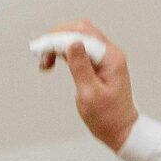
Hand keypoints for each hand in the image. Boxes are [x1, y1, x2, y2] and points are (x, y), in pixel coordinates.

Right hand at [38, 19, 138, 150]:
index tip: (40, 48)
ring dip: (59, 44)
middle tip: (40, 53)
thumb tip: (73, 42)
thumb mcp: (90, 94)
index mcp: (111, 58)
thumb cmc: (107, 117)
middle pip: (81, 30)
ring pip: (79, 37)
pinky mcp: (99, 63)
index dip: (59, 38)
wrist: (120, 130)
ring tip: (45, 62)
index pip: (82, 35)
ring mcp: (105, 57)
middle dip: (58, 37)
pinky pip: (80, 48)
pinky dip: (64, 51)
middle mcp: (110, 53)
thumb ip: (81, 67)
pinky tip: (53, 61)